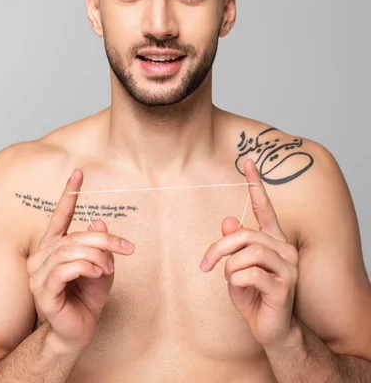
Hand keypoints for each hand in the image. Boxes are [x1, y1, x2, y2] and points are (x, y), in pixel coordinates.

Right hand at [27, 169, 134, 352]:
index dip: (69, 194)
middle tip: (127, 247)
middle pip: (75, 236)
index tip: (79, 173)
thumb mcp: (102, 266)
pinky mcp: (43, 291)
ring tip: (108, 269)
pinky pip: (65, 269)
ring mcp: (38, 274)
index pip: (60, 216)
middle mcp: (41, 256)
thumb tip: (100, 221)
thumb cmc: (88, 297)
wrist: (78, 331)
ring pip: (71, 250)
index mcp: (54, 246)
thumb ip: (100, 245)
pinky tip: (97, 274)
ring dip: (97, 257)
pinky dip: (86, 267)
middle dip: (105, 240)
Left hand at [199, 159, 298, 349]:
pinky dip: (236, 281)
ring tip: (230, 280)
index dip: (255, 184)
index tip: (248, 162)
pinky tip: (239, 290)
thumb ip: (234, 246)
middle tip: (206, 265)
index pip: (264, 208)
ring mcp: (287, 267)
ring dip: (229, 267)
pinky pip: (250, 274)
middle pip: (245, 234)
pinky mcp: (284, 286)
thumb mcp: (237, 268)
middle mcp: (284, 249)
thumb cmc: (254, 296)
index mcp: (273, 241)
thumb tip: (227, 221)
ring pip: (248, 253)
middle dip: (219, 249)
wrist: (272, 330)